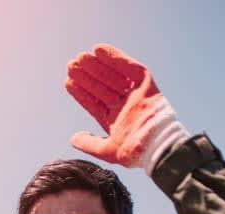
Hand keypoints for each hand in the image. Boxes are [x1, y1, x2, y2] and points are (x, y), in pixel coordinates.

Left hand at [65, 45, 189, 170]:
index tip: (68, 82)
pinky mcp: (147, 84)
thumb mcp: (107, 150)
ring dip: (97, 66)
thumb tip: (73, 139)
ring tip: (80, 57)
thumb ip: (89, 144)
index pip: (95, 102)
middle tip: (71, 64)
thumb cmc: (135, 152)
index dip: (82, 92)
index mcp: (115, 120)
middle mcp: (124, 105)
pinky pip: (130, 68)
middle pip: (102, 87)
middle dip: (87, 76)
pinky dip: (116, 58)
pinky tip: (99, 50)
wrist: (157, 146)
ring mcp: (135, 94)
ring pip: (113, 76)